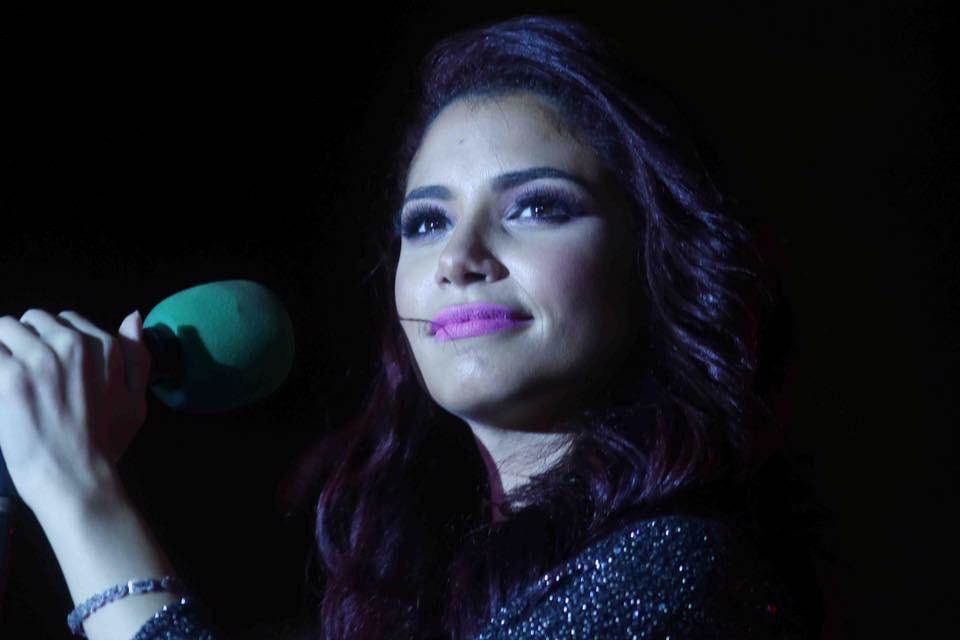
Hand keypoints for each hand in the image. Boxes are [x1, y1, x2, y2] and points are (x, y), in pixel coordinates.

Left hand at [0, 309, 150, 513]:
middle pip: (30, 320)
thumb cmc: (104, 443)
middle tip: (21, 376)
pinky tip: (0, 390)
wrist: (75, 476)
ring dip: (1, 352)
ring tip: (7, 381)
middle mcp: (70, 345)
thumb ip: (136, 354)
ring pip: (3, 330)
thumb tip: (133, 315)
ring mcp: (37, 359)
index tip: (45, 368)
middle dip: (22, 342)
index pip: (65, 319)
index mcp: (101, 347)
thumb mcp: (136, 399)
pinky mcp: (9, 377)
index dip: (50, 341)